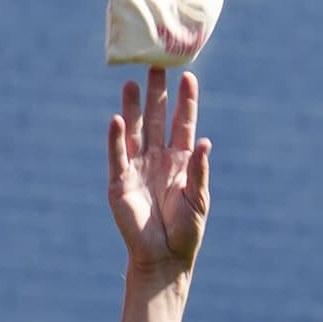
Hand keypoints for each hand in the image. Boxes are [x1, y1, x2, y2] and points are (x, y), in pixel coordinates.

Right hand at [107, 67, 210, 280]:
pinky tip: (117, 119)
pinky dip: (116, 138)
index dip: (185, 101)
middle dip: (156, 92)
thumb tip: (206, 142)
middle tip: (156, 64)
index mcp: (181, 161)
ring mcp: (138, 167)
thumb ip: (200, 171)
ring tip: (131, 83)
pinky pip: (118, 155)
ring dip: (133, 107)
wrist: (164, 258)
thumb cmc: (186, 231)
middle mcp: (158, 158)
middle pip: (156, 118)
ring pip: (135, 130)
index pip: (183, 122)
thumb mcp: (198, 199)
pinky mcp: (120, 182)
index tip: (188, 76)